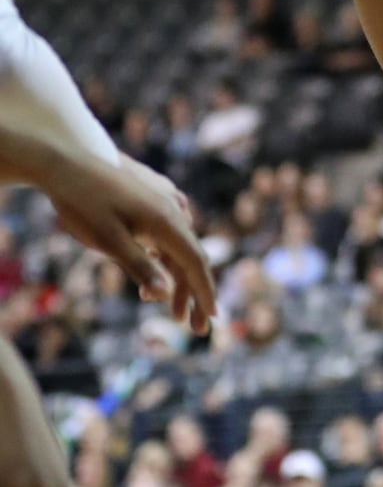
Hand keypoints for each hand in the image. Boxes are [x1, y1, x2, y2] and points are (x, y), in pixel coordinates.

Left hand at [48, 157, 216, 333]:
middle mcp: (173, 210)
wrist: (67, 160)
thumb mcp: (108, 240)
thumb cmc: (84, 202)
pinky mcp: (152, 198)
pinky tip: (157, 267)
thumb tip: (163, 295)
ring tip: (164, 305)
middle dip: (192, 293)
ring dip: (176, 276)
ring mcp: (164, 202)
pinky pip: (168, 231)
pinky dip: (166, 255)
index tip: (212, 319)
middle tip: (191, 327)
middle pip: (190, 257)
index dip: (205, 293)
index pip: (196, 263)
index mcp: (166, 222)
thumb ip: (139, 266)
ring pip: (178, 245)